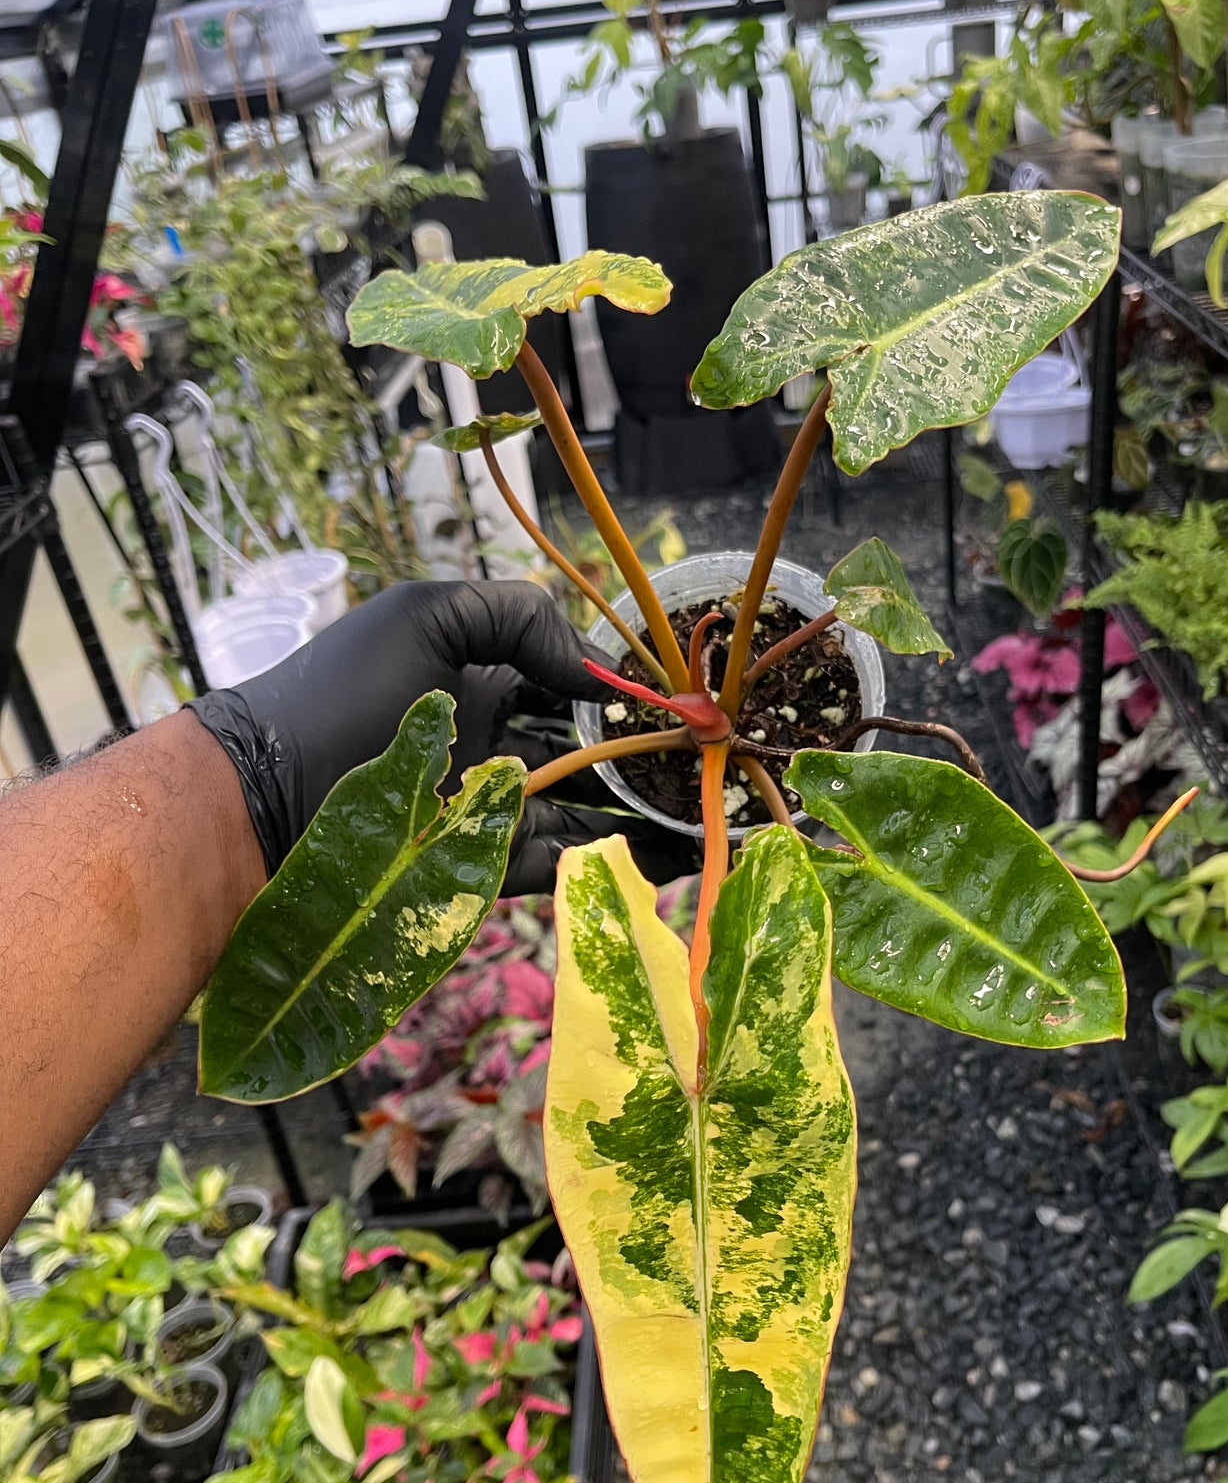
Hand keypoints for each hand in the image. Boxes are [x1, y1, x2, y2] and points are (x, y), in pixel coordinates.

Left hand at [189, 579, 698, 891]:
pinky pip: (559, 863)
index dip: (625, 688)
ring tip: (706, 812)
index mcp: (481, 675)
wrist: (264, 798)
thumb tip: (596, 669)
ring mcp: (489, 807)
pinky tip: (665, 853)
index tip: (680, 698)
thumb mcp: (425, 616)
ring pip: (586, 808)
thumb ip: (517, 616)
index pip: (572, 678)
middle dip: (648, 754)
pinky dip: (611, 860)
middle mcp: (493, 740)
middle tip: (708, 761)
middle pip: (590, 748)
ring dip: (644, 811)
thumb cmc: (338, 693)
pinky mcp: (481, 866)